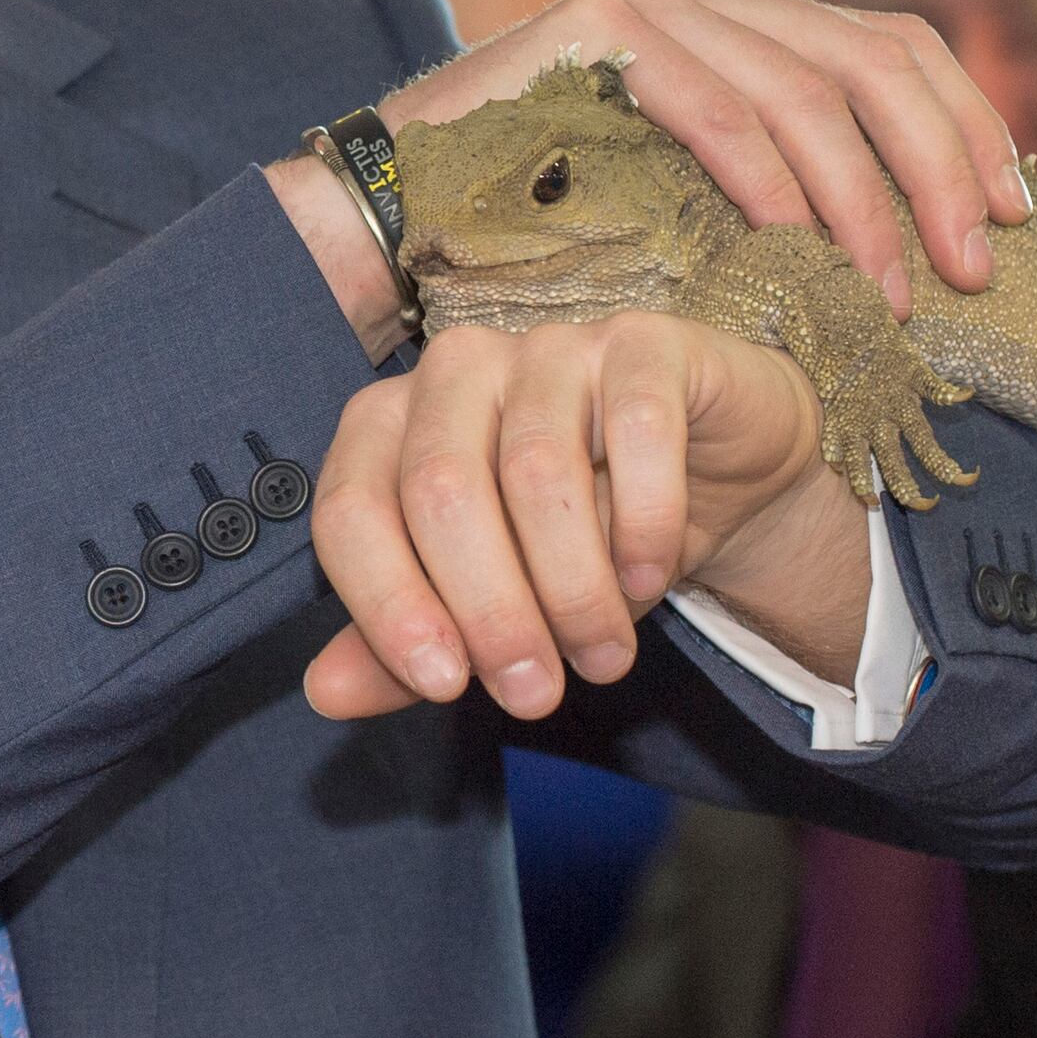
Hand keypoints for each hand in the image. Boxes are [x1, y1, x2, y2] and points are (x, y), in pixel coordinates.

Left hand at [301, 311, 873, 720]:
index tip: (444, 688)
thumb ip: (404, 646)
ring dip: (573, 587)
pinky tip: (648, 577)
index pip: (352, 509)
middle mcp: (456, 369)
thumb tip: (325, 693)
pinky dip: (643, 521)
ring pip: (537, 469)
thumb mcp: (487, 604)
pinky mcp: (643, 343)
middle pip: (440, 490)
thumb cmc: (576, 538)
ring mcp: (550, 345)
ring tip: (603, 656)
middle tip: (535, 694)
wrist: (710, 479)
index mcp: (390, 423)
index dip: (387, 604)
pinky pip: (636, 429)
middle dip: (489, 611)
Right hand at [397, 0, 1028, 312]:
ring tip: (891, 290)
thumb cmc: (547, 225)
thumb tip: (924, 235)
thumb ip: (785, 182)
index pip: (895, 41)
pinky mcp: (595, 29)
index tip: (1011, 217)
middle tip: (974, 265)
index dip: (968, 123)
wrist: (394, 212)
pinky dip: (770, 181)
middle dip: (940, 165)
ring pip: (805, 90)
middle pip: (872, 56)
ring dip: (863, 200)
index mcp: (742, 14)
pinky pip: (716, 107)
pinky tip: (800, 247)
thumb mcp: (694, 196)